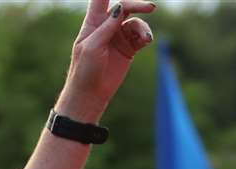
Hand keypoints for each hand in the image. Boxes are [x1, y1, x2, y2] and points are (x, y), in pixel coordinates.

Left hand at [63, 0, 155, 117]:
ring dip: (142, 28)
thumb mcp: (92, 46)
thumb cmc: (84, 70)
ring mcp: (118, 37)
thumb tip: (119, 7)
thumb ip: (106, 27)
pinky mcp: (128, 48)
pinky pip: (140, 36)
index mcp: (93, 23)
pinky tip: (146, 41)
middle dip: (137, 5)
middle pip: (124, 7)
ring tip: (146, 39)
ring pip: (135, 23)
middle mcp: (106, 27)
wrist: (90, 94)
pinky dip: (145, 36)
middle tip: (151, 7)